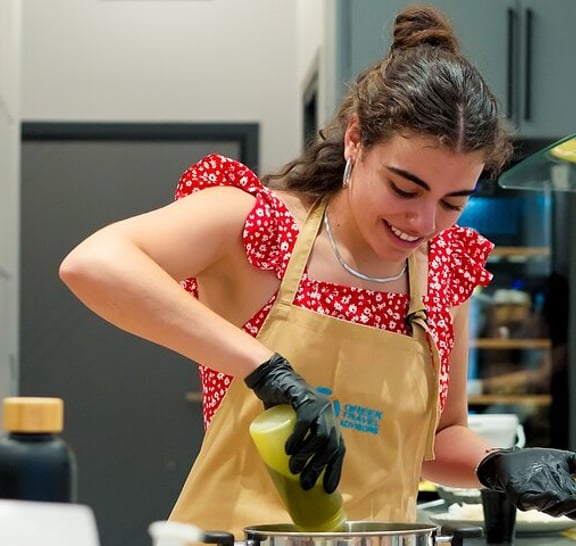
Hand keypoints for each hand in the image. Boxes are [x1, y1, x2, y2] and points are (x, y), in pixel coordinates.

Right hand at [245, 353, 344, 492]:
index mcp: (329, 421)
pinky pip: (306, 421)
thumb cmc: (280, 405)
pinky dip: (298, 437)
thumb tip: (292, 471)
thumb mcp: (292, 425)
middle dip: (319, 468)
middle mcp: (328, 413)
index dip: (335, 469)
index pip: (338, 449)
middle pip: (331, 445)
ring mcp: (318, 404)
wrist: (270, 378)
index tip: (328, 490)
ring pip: (321, 436)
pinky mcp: (305, 398)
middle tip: (305, 484)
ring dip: (308, 456)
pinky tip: (289, 450)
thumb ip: (297, 441)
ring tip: (294, 468)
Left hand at [476, 447, 575, 517]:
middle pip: (569, 511)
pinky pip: (534, 503)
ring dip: (565, 505)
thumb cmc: (535, 460)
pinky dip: (543, 500)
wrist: (508, 457)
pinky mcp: (522, 497)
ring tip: (573, 498)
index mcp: (563, 495)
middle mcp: (552, 501)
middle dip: (574, 505)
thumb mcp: (563, 459)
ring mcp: (537, 500)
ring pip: (554, 510)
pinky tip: (552, 495)